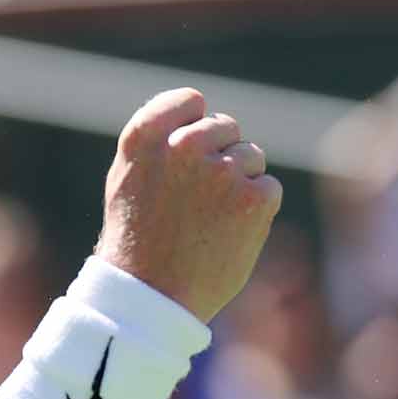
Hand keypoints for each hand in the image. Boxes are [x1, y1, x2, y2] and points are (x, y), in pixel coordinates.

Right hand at [94, 88, 282, 322]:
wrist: (152, 298)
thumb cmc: (138, 242)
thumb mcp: (128, 180)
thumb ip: (159, 143)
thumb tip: (199, 117)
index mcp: (145, 138)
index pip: (190, 101)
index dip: (196, 122)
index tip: (191, 148)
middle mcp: (184, 146)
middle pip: (226, 128)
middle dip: (221, 156)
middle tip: (200, 200)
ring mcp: (221, 171)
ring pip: (251, 157)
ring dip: (240, 183)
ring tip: (211, 221)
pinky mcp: (253, 198)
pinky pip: (269, 187)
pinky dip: (257, 209)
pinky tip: (230, 233)